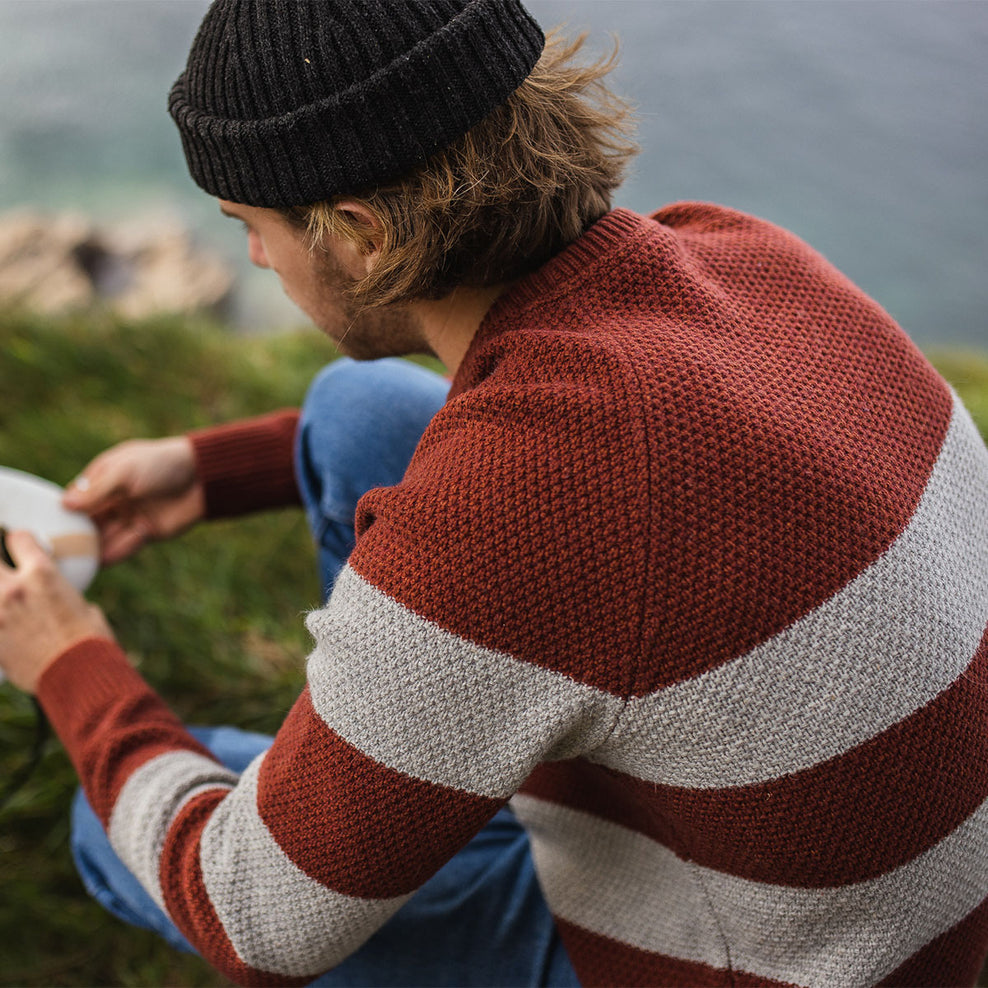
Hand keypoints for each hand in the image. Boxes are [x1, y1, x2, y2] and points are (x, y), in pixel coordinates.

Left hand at [0, 531, 113, 692]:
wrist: (77, 676)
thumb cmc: (90, 642)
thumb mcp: (85, 607)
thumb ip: (64, 596)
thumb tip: (61, 598)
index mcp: (42, 574)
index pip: (18, 538)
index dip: (20, 540)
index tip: (20, 544)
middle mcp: (13, 588)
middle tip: (7, 572)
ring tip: (5, 597)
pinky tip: (5, 624)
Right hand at [62, 437, 205, 563]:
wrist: (202, 476)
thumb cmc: (161, 464)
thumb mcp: (125, 472)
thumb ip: (97, 490)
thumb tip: (64, 504)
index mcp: (102, 479)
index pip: (75, 500)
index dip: (62, 515)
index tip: (47, 530)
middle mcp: (112, 500)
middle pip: (87, 523)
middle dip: (75, 536)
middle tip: (58, 553)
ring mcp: (129, 516)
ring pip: (105, 537)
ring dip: (93, 549)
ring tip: (76, 563)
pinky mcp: (146, 532)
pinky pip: (126, 545)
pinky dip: (115, 552)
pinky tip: (102, 561)